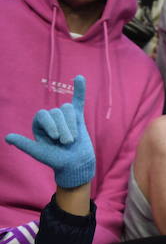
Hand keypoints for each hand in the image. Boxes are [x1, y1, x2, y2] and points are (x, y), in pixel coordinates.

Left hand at [6, 74, 94, 188]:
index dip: (50, 124)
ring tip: (73, 139)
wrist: (75, 165)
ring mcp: (65, 117)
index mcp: (39, 124)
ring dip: (71, 124)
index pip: (43, 114)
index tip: (56, 138)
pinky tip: (79, 78)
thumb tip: (7, 137)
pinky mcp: (78, 118)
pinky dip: (80, 90)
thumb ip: (24, 144)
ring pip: (68, 109)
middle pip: (57, 112)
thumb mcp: (38, 152)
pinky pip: (79, 101)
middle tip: (66, 143)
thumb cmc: (55, 159)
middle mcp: (51, 118)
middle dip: (63, 129)